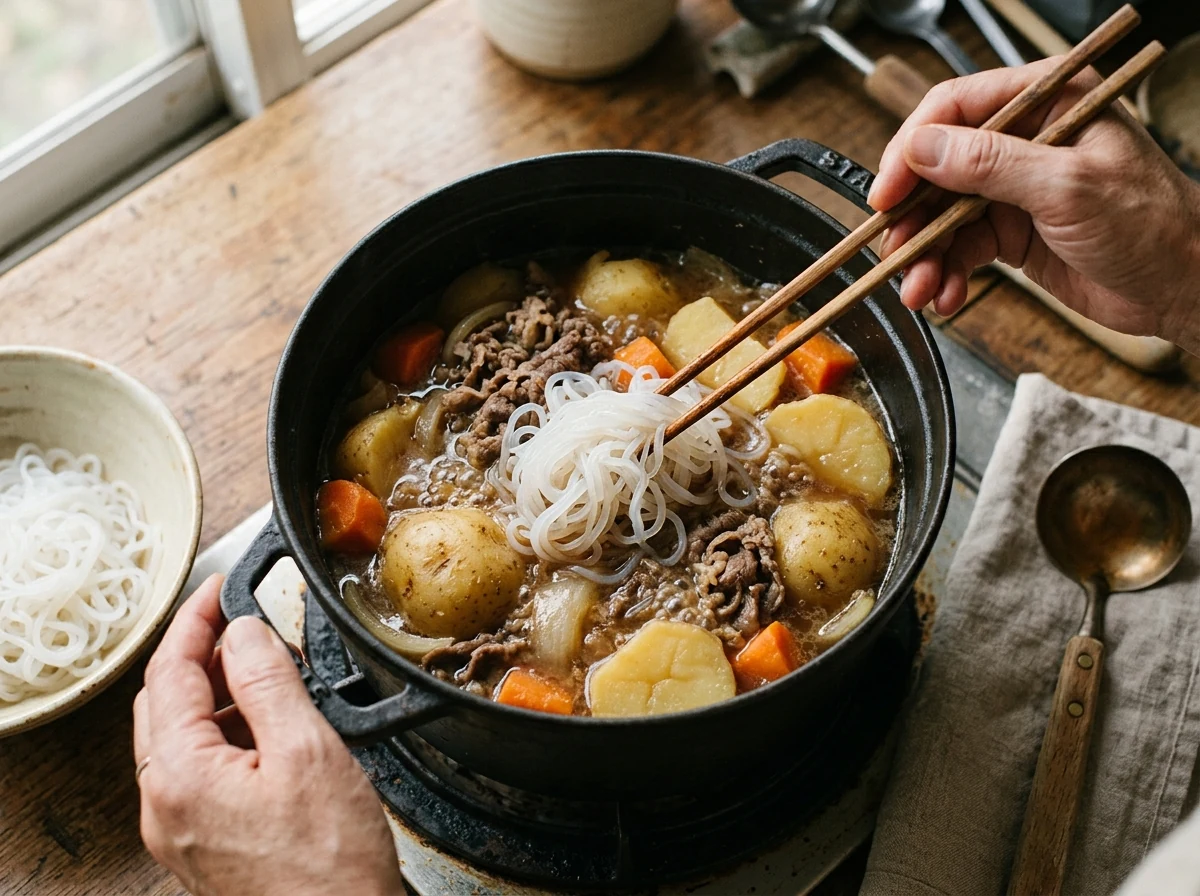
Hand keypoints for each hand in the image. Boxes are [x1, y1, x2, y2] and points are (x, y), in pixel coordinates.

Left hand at [134, 575, 403, 895]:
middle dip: (201, 654)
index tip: (221, 587)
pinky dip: (228, 734)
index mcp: (179, 776)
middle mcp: (165, 806)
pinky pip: (201, 771)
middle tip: (243, 622)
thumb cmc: (328, 864)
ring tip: (272, 674)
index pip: (171, 672)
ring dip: (218, 695)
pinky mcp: (206, 844)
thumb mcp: (305, 750)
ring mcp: (182, 829)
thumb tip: (243, 631)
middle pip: (164, 704)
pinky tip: (271, 729)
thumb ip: (267, 681)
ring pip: (181, 737)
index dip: (197, 619)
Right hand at [867, 58, 1199, 354]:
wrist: (1181, 287)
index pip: (956, 108)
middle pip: (938, 167)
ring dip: (924, 256)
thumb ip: (990, 165)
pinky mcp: (1010, 231)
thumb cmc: (1151, 225)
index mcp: (1048, 102)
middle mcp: (1025, 139)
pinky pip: (959, 248)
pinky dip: (946, 274)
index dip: (912, 148)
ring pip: (942, 214)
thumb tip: (923, 148)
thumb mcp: (1067, 187)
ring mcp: (1014, 187)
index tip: (886, 192)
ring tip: (919, 291)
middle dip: (912, 216)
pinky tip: (945, 296)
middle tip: (894, 251)